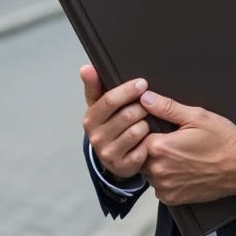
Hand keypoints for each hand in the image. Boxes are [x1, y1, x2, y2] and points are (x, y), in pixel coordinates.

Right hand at [81, 65, 150, 180]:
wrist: (111, 155)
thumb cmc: (108, 123)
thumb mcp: (99, 104)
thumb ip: (94, 85)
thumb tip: (86, 68)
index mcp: (91, 119)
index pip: (110, 101)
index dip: (128, 91)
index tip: (142, 83)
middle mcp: (96, 137)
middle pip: (127, 115)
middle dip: (141, 107)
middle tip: (148, 105)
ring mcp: (108, 153)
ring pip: (137, 132)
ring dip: (146, 125)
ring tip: (147, 122)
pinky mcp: (122, 167)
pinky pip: (143, 150)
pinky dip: (149, 142)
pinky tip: (148, 139)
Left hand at [139, 90, 235, 205]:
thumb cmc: (222, 141)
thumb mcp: (197, 116)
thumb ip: (167, 107)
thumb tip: (146, 98)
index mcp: (161, 147)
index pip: (138, 135)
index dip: (148, 129)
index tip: (162, 128)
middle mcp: (159, 170)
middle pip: (141, 154)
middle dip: (153, 146)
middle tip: (174, 141)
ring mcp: (165, 187)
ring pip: (149, 171)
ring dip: (158, 163)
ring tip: (179, 155)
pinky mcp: (173, 199)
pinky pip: (158, 187)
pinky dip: (165, 179)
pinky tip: (181, 169)